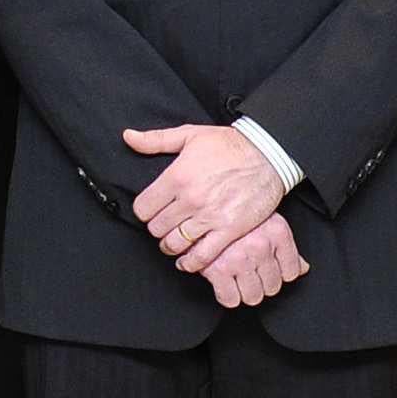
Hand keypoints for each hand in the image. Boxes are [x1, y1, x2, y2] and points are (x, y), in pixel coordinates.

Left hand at [123, 122, 288, 274]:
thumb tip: (129, 137)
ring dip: (171, 246)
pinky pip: (202, 256)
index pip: (143, 208)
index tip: (151, 211)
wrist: (268, 154)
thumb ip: (155, 140)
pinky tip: (188, 260)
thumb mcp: (190, 134)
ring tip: (174, 242)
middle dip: (157, 228)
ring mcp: (210, 216)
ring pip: (175, 244)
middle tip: (165, 226)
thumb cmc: (230, 144)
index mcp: (177, 177)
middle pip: (157, 228)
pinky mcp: (229, 230)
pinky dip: (191, 263)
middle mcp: (190, 199)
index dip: (144, 212)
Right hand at [196, 211, 306, 304]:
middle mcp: (260, 246)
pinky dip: (227, 296)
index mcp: (277, 233)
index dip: (279, 274)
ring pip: (253, 296)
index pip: (292, 272)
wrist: (202, 205)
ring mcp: (239, 259)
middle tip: (250, 272)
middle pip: (272, 287)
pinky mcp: (217, 269)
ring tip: (237, 277)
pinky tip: (224, 283)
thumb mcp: (267, 222)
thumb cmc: (234, 212)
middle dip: (261, 283)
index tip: (268, 270)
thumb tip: (303, 268)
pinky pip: (230, 299)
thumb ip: (287, 248)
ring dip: (245, 291)